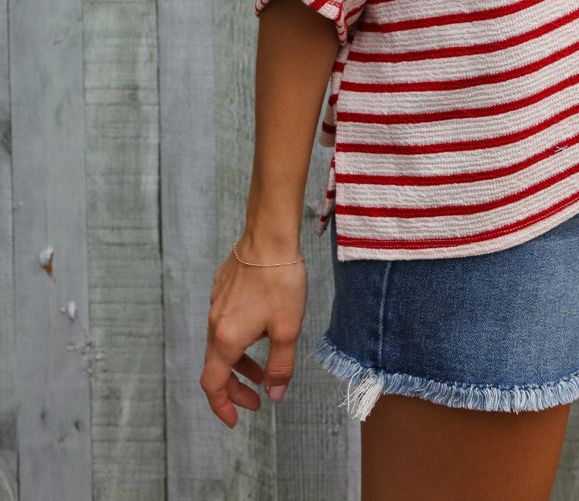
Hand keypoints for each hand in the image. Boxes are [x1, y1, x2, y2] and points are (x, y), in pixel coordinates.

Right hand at [200, 243, 307, 426]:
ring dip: (240, 362)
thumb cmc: (280, 281)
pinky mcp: (223, 287)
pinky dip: (239, 337)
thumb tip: (274, 394)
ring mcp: (216, 303)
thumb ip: (280, 367)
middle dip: (236, 387)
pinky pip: (226, 321)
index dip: (222, 406)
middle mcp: (215, 322)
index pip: (213, 384)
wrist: (269, 235)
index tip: (236, 419)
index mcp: (226, 338)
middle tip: (257, 397)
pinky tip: (261, 327)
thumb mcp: (288, 330)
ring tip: (264, 368)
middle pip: (217, 367)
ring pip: (222, 343)